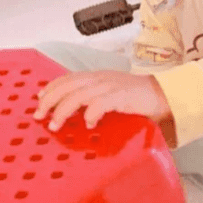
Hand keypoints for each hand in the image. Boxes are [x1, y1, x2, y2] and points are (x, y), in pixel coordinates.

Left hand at [33, 70, 171, 131]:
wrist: (162, 95)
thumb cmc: (136, 98)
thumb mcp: (110, 92)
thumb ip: (93, 98)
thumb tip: (75, 112)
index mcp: (96, 77)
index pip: (67, 78)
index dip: (51, 88)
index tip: (39, 99)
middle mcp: (100, 79)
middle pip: (67, 87)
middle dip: (49, 101)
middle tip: (39, 116)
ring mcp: (109, 87)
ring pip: (77, 96)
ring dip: (63, 111)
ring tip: (56, 125)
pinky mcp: (120, 97)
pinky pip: (98, 104)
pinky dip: (90, 114)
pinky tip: (88, 124)